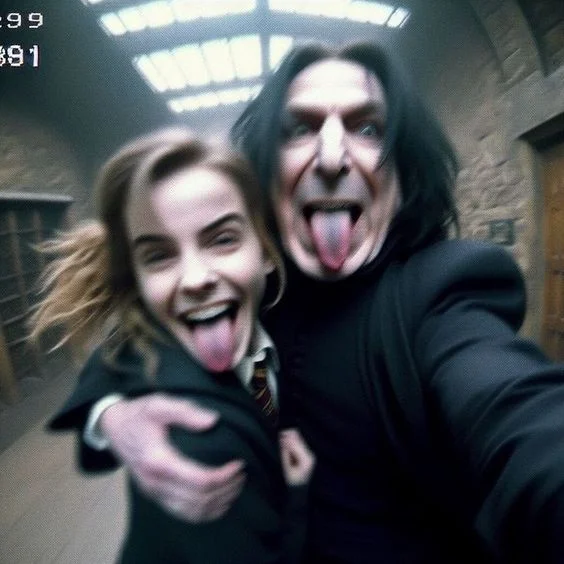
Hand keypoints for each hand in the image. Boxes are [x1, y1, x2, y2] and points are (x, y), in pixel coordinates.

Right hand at [100, 393, 245, 521]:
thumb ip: (186, 412)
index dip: (224, 476)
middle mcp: (156, 483)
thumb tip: (213, 421)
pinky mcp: (154, 495)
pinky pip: (183, 514)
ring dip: (218, 503)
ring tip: (234, 486)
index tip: (239, 463)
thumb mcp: (160, 404)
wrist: (113, 426)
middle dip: (226, 489)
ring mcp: (154, 492)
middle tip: (241, 474)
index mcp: (159, 461)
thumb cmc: (139, 413)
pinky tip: (218, 502)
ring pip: (192, 512)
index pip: (200, 480)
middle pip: (200, 500)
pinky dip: (204, 512)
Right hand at [279, 428, 314, 485]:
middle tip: (282, 431)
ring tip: (284, 431)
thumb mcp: (286, 467)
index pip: (296, 447)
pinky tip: (289, 435)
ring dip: (292, 436)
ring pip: (301, 442)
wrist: (299, 487)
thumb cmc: (292, 479)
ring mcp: (310, 454)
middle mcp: (310, 455)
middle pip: (299, 442)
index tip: (281, 434)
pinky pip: (301, 444)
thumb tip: (283, 441)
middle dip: (290, 436)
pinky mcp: (308, 453)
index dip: (288, 440)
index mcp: (306, 460)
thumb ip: (285, 453)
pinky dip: (295, 440)